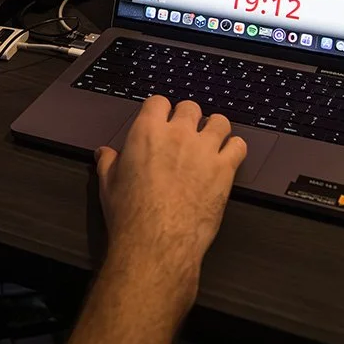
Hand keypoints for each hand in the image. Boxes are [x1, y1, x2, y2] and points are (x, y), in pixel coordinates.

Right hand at [94, 97, 246, 307]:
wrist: (157, 242)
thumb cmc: (131, 215)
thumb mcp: (109, 185)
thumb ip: (108, 163)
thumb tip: (104, 153)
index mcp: (147, 132)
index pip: (158, 101)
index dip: (160, 110)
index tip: (161, 119)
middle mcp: (178, 134)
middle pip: (190, 107)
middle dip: (188, 117)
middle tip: (186, 132)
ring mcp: (204, 150)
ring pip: (219, 121)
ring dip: (214, 128)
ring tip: (210, 140)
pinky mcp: (224, 170)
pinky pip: (239, 146)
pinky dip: (234, 149)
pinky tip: (227, 157)